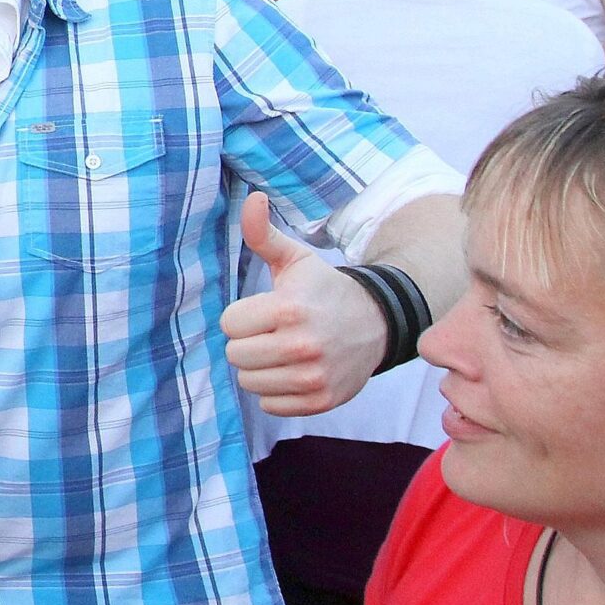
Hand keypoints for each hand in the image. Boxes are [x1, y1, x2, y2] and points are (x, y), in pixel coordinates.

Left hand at [221, 192, 385, 415]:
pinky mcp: (322, 400)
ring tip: (281, 351)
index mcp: (289, 308)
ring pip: (249, 383)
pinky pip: (271, 406)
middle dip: (247, 343)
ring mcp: (314, 376)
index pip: (229, 324)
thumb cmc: (323, 289)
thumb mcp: (295, 259)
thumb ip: (263, 233)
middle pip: (236, 356)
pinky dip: (276, 392)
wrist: (375, 323)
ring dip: (259, 369)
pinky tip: (293, 372)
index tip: (263, 311)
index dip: (242, 317)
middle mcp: (302, 345)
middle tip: (271, 333)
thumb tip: (251, 198)